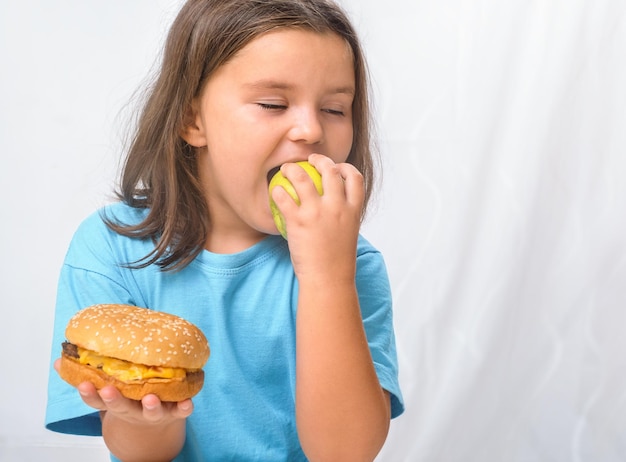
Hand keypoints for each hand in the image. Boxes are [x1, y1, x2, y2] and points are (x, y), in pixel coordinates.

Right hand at [53, 358, 192, 424]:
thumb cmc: (129, 400)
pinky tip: (189, 401)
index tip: (83, 383)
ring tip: (150, 398)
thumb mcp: (106, 392)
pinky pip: (181, 411)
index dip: (89, 393)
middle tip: (109, 390)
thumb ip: (87, 377)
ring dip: (150, 406)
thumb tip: (60, 361)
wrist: (153, 429)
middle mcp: (133, 409)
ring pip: (151, 411)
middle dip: (114, 399)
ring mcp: (154, 412)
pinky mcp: (175, 412)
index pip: (97, 400)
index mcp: (116, 403)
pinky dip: (185, 407)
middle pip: (122, 407)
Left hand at [271, 153, 363, 284]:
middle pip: (330, 170)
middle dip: (319, 159)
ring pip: (302, 177)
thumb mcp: (347, 236)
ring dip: (292, 169)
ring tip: (285, 169)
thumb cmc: (336, 263)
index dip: (346, 168)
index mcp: (354, 210)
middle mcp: (338, 207)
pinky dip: (277, 191)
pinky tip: (274, 192)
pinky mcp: (298, 221)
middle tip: (309, 160)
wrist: (329, 280)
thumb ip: (342, 219)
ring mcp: (318, 212)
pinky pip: (283, 197)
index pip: (355, 178)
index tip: (337, 168)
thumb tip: (332, 210)